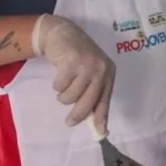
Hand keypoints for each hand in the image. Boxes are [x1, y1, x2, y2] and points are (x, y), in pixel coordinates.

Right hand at [34, 14, 115, 132]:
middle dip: (77, 115)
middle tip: (69, 122)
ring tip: (63, 84)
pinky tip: (59, 73)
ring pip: (71, 96)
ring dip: (63, 95)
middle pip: (88, 102)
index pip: (105, 100)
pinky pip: (60, 87)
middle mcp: (101, 68)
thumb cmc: (77, 57)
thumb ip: (93, 93)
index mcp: (109, 72)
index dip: (102, 117)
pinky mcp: (70, 62)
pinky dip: (57, 84)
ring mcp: (86, 64)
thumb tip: (97, 124)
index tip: (100, 132)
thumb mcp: (90, 73)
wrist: (62, 33)